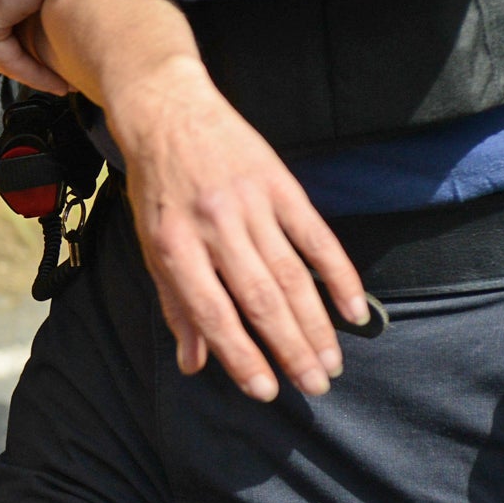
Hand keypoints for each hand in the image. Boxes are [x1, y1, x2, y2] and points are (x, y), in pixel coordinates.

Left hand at [106, 54, 369, 401]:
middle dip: (289, 348)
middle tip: (313, 387)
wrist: (168, 112)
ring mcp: (250, 204)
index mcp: (173, 244)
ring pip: (292, 274)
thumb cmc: (156, 187)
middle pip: (259, 298)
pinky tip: (354, 310)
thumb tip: (193, 364)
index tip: (265, 390)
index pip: (212, 311)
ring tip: (331, 363)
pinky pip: (317, 237)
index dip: (240, 355)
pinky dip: (338, 275)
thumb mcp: (149, 243)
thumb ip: (174, 304)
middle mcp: (213, 226)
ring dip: (316, 324)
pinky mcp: (280, 185)